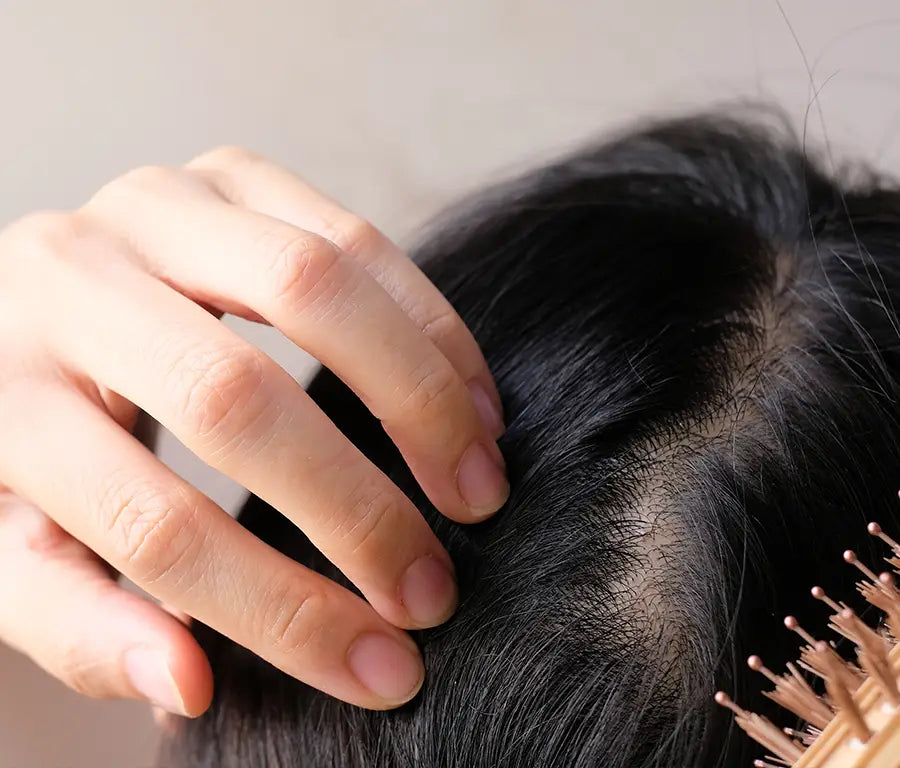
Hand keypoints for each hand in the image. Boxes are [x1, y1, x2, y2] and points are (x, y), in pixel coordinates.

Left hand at [0, 147, 507, 714]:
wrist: (35, 310)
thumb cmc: (30, 446)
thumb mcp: (16, 553)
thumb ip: (81, 624)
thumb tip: (188, 682)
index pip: (155, 525)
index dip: (283, 613)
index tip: (379, 667)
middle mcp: (62, 279)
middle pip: (234, 398)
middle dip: (357, 509)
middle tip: (433, 590)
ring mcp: (151, 205)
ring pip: (313, 287)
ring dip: (419, 400)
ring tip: (479, 486)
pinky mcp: (227, 175)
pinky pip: (354, 236)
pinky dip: (429, 322)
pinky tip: (472, 398)